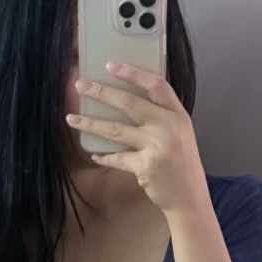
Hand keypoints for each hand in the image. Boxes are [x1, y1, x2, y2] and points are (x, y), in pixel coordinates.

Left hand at [66, 62, 206, 215]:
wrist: (189, 196)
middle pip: (129, 103)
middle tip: (81, 85)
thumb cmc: (182, 163)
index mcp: (178, 114)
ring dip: (91, 124)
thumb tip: (128, 102)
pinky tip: (94, 154)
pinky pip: (117, 158)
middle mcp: (168, 127)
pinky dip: (104, 156)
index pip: (156, 85)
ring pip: (116, 130)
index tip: (110, 65)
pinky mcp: (145, 166)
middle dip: (101, 92)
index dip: (132, 73)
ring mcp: (156, 146)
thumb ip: (162, 117)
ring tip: (71, 118)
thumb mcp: (180, 134)